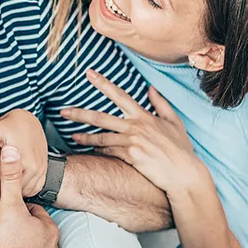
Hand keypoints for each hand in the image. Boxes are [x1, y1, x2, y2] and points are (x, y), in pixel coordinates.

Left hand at [0, 110, 47, 196]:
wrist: (28, 120)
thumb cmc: (9, 125)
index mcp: (25, 161)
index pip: (11, 187)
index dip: (0, 188)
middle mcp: (36, 167)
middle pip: (19, 191)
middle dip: (8, 190)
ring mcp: (42, 169)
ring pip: (28, 191)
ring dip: (18, 190)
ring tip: (5, 184)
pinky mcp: (44, 170)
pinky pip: (36, 188)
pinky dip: (26, 188)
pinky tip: (15, 181)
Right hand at [0, 147, 58, 247]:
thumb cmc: (6, 246)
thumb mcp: (7, 206)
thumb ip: (10, 178)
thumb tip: (12, 148)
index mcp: (49, 229)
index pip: (34, 215)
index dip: (18, 214)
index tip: (4, 218)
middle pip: (36, 238)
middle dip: (23, 237)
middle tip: (2, 237)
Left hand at [61, 69, 206, 194]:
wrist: (184, 173)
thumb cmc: (180, 149)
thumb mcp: (174, 122)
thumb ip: (161, 104)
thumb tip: (150, 88)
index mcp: (144, 116)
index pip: (119, 95)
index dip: (103, 83)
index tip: (89, 74)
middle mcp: (136, 126)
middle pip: (101, 117)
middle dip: (80, 114)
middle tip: (63, 111)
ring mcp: (132, 141)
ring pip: (101, 137)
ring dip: (84, 137)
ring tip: (72, 136)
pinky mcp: (131, 156)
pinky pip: (109, 151)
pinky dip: (99, 151)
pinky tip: (90, 150)